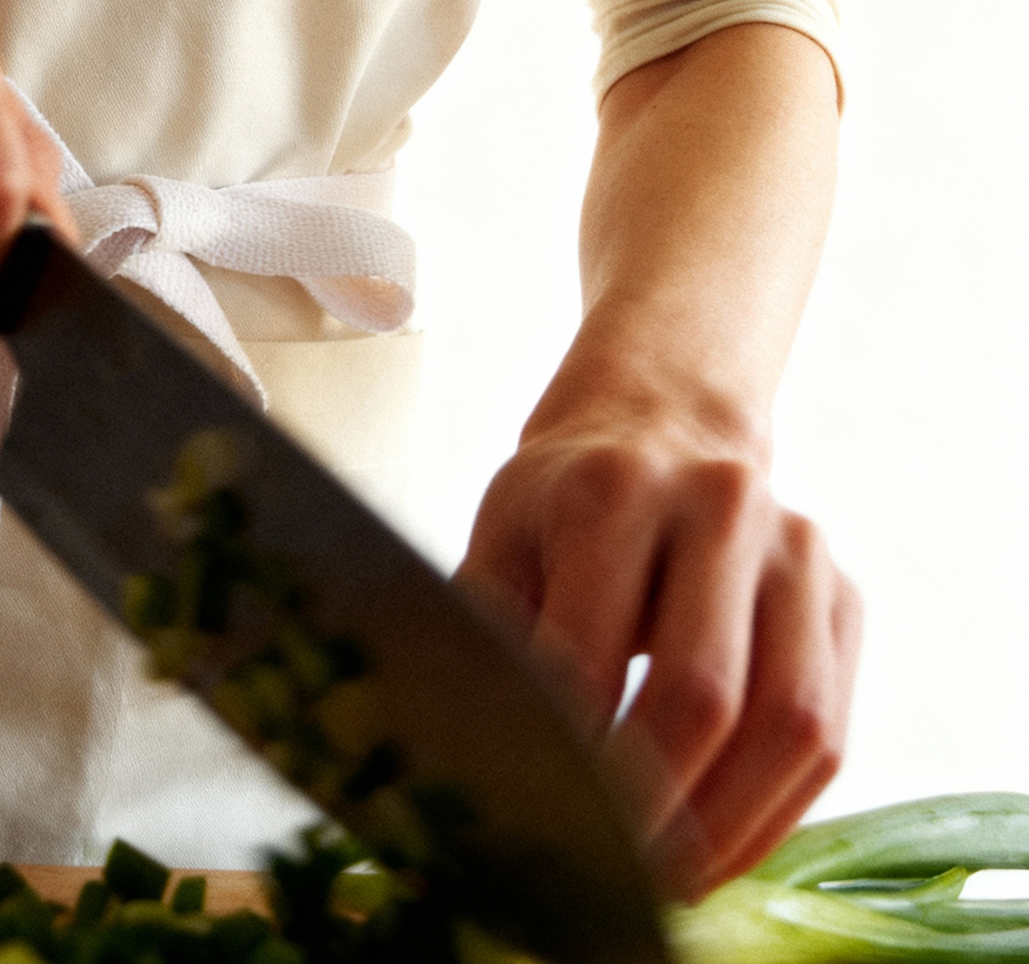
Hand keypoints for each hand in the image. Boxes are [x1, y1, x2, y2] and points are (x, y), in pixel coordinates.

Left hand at [459, 407, 860, 901]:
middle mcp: (715, 503)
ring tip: (675, 881)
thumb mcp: (502, 541)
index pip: (591, 653)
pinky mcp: (843, 590)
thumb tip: (463, 752)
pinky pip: (831, 727)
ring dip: (731, 826)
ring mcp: (795, 545)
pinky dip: (779, 807)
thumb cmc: (560, 502)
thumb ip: (485, 636)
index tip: (547, 822)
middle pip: (701, 692)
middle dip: (658, 807)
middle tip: (616, 874)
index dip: (572, 753)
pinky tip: (726, 844)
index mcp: (608, 488)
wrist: (657, 424)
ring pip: (788, 722)